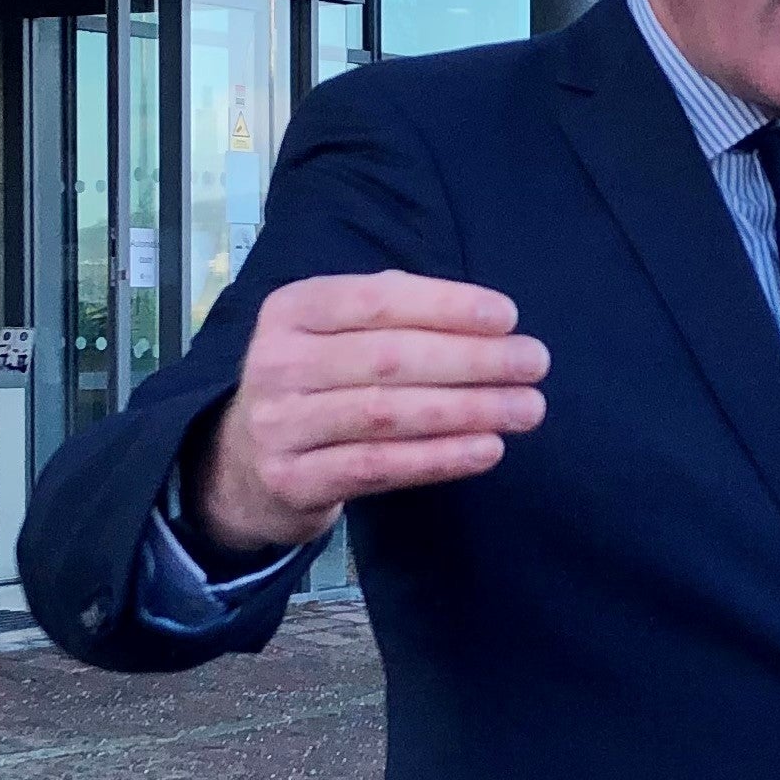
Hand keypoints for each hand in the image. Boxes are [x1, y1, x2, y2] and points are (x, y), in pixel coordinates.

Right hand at [195, 272, 549, 555]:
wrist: (245, 470)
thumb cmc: (317, 388)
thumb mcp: (335, 336)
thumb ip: (395, 316)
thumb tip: (488, 320)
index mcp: (293, 310)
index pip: (378, 299)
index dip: (446, 306)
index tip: (508, 317)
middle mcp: (277, 362)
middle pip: (389, 357)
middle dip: (472, 359)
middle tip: (534, 364)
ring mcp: (280, 425)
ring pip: (388, 414)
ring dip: (468, 409)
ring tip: (527, 408)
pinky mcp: (293, 481)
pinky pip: (379, 466)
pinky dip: (440, 458)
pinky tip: (488, 449)